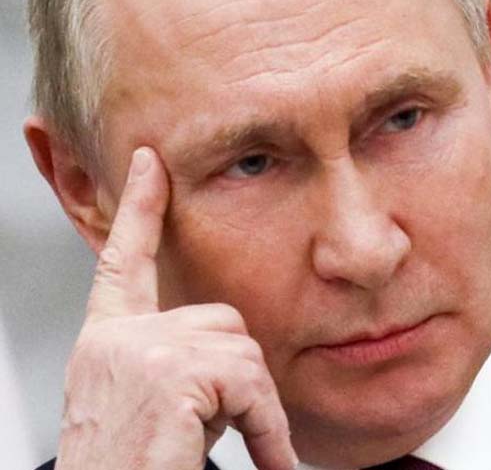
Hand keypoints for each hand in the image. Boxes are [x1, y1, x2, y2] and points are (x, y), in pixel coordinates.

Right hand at [55, 147, 296, 469]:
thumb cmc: (132, 465)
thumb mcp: (149, 403)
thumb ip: (177, 361)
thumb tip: (232, 351)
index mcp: (108, 339)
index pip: (122, 260)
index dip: (139, 209)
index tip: (151, 164)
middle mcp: (117, 337)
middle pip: (223, 318)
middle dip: (240, 375)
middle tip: (223, 425)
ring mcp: (140, 351)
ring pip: (244, 350)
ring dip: (256, 406)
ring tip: (237, 445)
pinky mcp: (171, 372)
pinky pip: (250, 383)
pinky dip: (269, 425)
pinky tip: (266, 456)